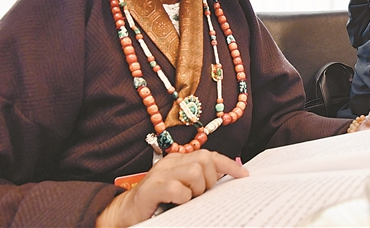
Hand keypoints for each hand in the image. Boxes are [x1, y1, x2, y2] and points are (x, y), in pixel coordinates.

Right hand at [96, 150, 247, 227]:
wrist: (125, 214)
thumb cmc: (158, 203)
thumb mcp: (182, 189)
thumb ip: (199, 182)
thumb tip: (226, 182)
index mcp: (179, 160)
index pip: (210, 155)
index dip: (229, 164)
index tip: (244, 175)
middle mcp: (171, 162)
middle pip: (204, 159)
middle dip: (210, 179)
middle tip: (202, 194)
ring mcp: (160, 174)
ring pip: (194, 171)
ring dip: (197, 189)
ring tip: (189, 200)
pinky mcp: (152, 188)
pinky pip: (177, 188)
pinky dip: (183, 198)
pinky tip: (178, 204)